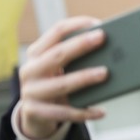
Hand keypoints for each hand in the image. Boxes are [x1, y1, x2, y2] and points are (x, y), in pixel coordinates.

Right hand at [17, 16, 107, 139]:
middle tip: (102, 38)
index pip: (55, 32)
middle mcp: (30, 70)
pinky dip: (84, 112)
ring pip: (61, 84)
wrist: (34, 116)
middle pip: (56, 55)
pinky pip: (64, 112)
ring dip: (84, 78)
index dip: (76, 25)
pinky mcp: (34, 112)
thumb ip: (75, 59)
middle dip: (80, 45)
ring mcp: (30, 92)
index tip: (97, 23)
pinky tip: (101, 111)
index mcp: (36, 53)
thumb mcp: (59, 70)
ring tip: (105, 73)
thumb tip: (109, 51)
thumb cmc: (54, 84)